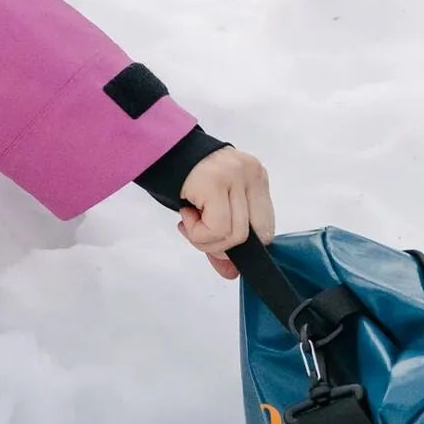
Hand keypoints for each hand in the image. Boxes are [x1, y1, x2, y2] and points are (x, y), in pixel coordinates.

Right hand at [175, 146, 274, 278]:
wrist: (157, 150)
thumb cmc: (185, 180)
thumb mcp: (211, 208)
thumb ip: (224, 238)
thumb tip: (232, 273)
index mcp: (257, 180)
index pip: (265, 228)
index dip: (243, 247)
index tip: (216, 243)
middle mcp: (252, 175)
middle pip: (255, 236)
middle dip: (224, 247)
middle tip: (199, 234)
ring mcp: (237, 176)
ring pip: (235, 235)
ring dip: (206, 240)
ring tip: (190, 221)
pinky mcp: (217, 182)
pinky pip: (217, 228)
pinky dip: (198, 234)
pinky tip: (186, 216)